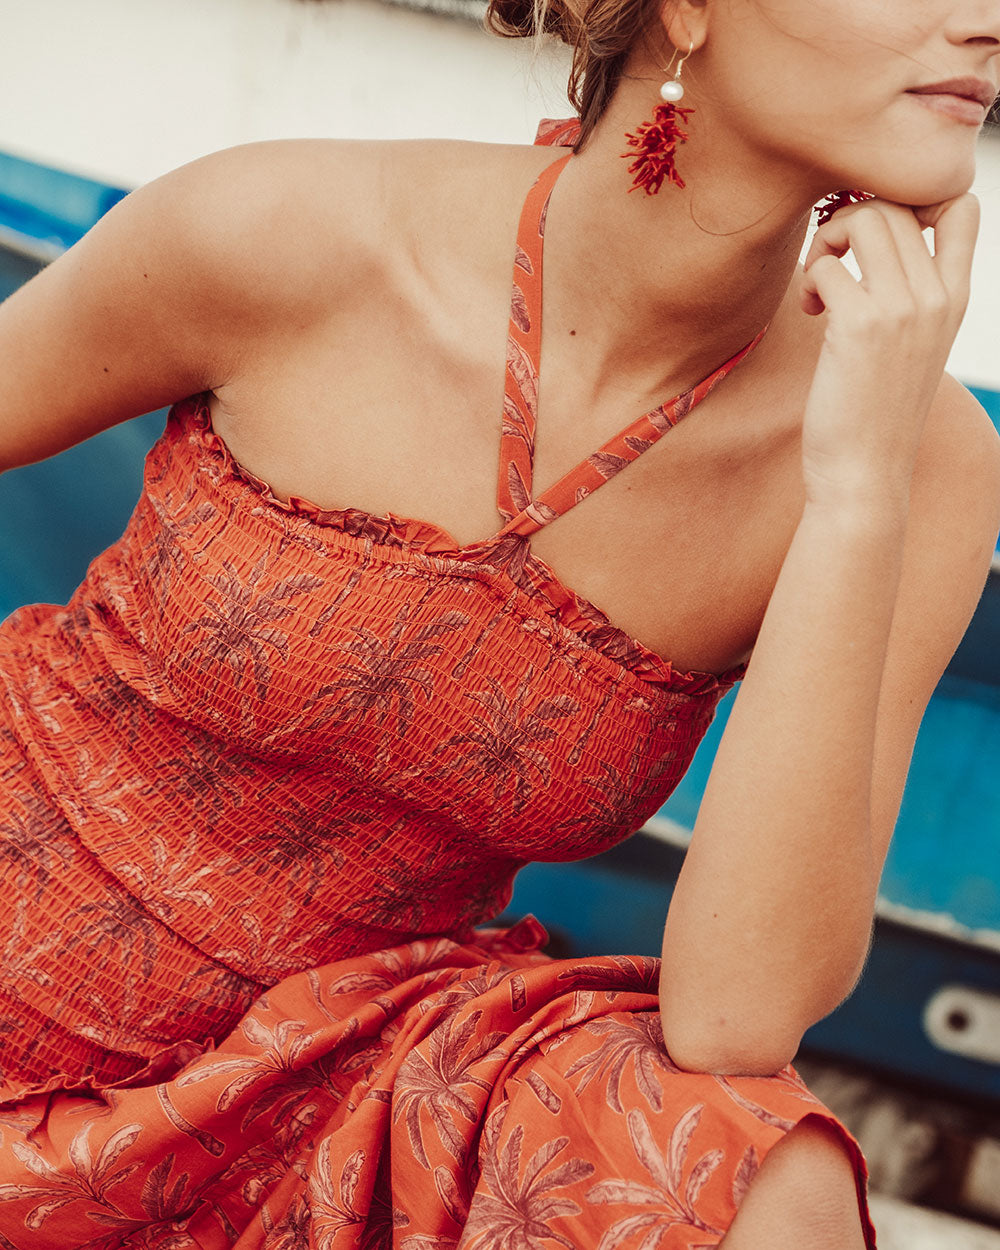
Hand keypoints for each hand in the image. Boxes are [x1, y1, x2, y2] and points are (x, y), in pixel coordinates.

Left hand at [798, 194, 978, 510]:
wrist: (866, 473)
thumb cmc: (876, 411)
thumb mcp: (910, 346)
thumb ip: (907, 296)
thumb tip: (870, 250)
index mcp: (955, 297)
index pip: (962, 205)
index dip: (914, 199)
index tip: (877, 238)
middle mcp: (936, 296)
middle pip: (897, 205)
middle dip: (850, 223)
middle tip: (831, 268)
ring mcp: (902, 309)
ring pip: (865, 220)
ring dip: (828, 243)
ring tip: (819, 286)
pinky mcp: (860, 326)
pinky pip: (828, 265)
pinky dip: (810, 279)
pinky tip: (810, 313)